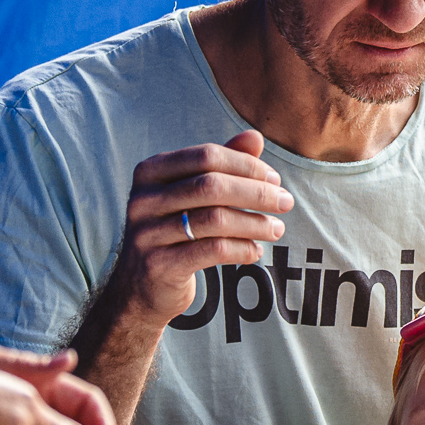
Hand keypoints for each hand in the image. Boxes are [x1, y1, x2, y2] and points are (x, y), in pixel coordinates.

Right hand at [111, 133, 292, 320]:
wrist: (138, 287)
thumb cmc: (173, 231)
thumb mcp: (191, 194)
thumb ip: (221, 164)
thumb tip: (255, 137)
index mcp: (150, 172)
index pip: (206, 156)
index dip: (246, 165)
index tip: (274, 179)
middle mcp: (143, 199)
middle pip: (212, 186)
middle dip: (256, 193)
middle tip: (285, 202)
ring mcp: (147, 233)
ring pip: (215, 219)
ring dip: (255, 223)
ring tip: (277, 229)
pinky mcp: (160, 265)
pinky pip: (213, 250)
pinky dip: (242, 249)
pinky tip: (256, 251)